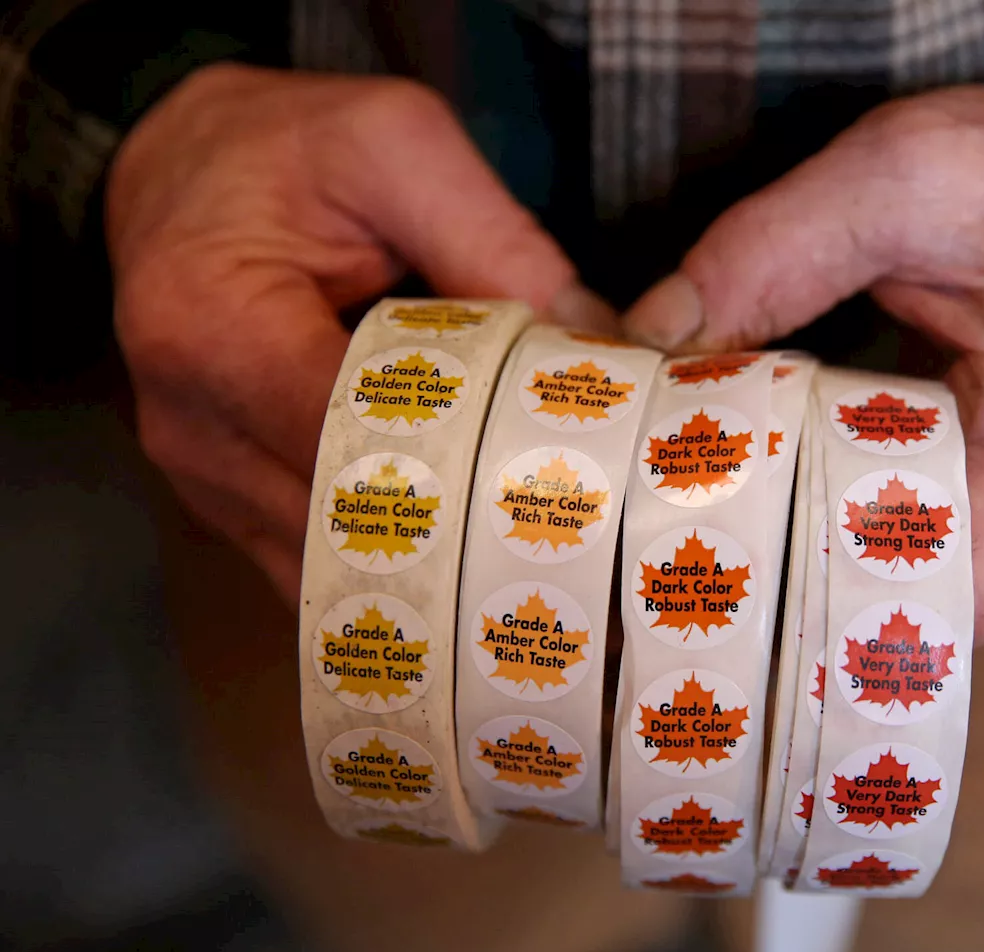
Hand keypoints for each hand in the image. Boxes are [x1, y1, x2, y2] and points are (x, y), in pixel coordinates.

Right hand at [108, 64, 609, 602]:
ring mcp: (202, 476)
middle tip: (564, 529)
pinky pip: (317, 562)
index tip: (559, 474)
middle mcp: (193, 425)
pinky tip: (463, 546)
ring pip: (336, 566)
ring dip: (432, 562)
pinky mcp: (223, 499)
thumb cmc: (281, 148)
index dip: (468, 467)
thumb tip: (596, 348)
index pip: (358, 441)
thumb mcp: (397, 144)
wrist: (178, 170)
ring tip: (523, 542)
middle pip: (350, 524)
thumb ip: (496, 241)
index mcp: (213, 327)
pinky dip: (393, 563)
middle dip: (464, 530)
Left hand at [622, 86, 983, 643]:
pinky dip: (821, 523)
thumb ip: (768, 251)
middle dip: (801, 591)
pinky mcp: (973, 484)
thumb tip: (648, 338)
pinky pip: (897, 536)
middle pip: (921, 597)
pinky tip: (747, 495)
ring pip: (902, 574)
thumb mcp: (888, 177)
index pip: (968, 585)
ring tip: (703, 536)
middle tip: (693, 564)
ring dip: (804, 561)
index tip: (746, 587)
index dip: (856, 615)